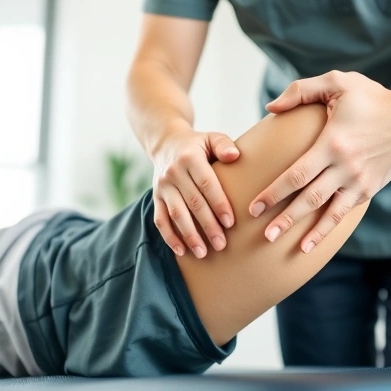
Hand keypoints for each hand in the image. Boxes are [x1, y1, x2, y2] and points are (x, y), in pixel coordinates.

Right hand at [151, 128, 239, 257]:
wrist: (166, 143)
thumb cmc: (197, 144)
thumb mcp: (211, 137)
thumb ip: (224, 145)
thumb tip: (235, 156)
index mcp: (190, 158)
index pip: (206, 184)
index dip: (218, 204)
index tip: (230, 223)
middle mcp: (173, 172)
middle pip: (193, 203)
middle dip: (207, 225)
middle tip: (221, 244)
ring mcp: (162, 186)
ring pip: (176, 214)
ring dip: (189, 235)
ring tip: (203, 253)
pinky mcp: (155, 197)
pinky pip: (160, 219)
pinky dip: (169, 236)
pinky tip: (181, 251)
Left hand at [250, 71, 390, 253]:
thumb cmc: (372, 97)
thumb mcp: (338, 82)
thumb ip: (301, 91)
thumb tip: (270, 107)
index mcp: (333, 143)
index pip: (296, 174)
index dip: (273, 192)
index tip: (254, 206)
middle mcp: (346, 167)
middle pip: (309, 200)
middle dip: (285, 219)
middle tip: (264, 236)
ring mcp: (360, 181)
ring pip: (330, 213)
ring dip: (310, 233)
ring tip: (292, 249)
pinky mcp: (370, 188)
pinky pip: (345, 211)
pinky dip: (330, 227)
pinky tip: (314, 241)